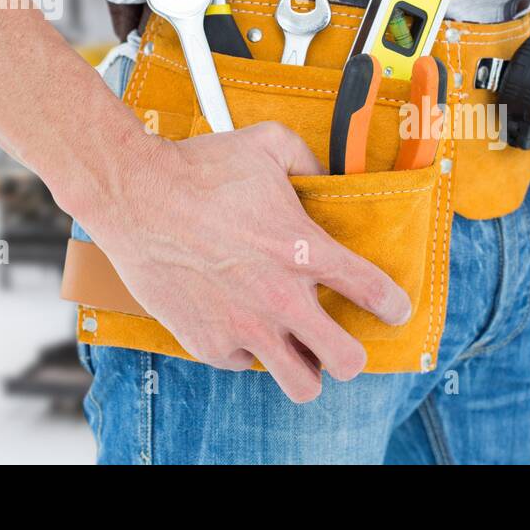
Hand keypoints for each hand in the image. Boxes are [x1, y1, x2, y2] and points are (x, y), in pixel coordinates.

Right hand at [77, 122, 410, 402]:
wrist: (135, 195)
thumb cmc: (201, 168)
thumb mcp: (269, 144)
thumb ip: (310, 163)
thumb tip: (329, 177)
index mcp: (305, 249)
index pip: (373, 292)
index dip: (394, 306)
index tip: (394, 310)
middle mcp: (281, 297)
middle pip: (347, 360)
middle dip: (352, 355)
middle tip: (341, 342)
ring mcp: (245, 326)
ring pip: (301, 384)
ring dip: (306, 369)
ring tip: (298, 351)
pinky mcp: (209, 343)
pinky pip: (245, 365)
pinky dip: (248, 350)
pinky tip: (240, 323)